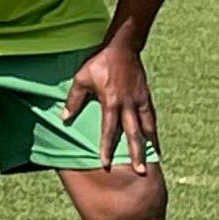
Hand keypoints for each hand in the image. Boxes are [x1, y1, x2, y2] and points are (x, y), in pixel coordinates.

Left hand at [64, 37, 155, 166]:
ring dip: (150, 145)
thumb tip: (63, 118)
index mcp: (111, 102)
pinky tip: (155, 141)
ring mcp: (140, 101)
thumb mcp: (81, 79)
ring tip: (155, 161)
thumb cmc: (99, 63)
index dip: (106, 148)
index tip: (106, 164)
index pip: (108, 130)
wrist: (123, 48)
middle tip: (141, 171)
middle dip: (136, 153)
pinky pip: (151, 118)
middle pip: (133, 134)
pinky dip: (153, 131)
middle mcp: (128, 105)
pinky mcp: (146, 97)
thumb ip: (73, 100)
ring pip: (147, 128)